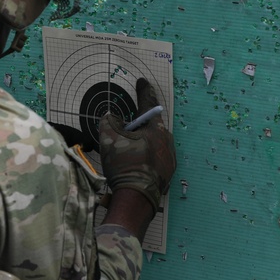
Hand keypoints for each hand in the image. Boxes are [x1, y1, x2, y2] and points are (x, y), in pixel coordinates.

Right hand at [98, 78, 175, 211]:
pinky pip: (155, 158)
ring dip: (141, 142)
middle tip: (123, 129)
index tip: (142, 81)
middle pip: (151, 126)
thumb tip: (112, 117)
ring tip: (126, 151)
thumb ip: (109, 121)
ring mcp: (170, 159)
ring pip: (153, 143)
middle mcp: (167, 142)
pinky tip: (133, 164)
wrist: (136, 198)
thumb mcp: (109, 138)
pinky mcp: (167, 174)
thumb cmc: (124, 164)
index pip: (149, 105)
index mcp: (156, 130)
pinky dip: (144, 156)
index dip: (143, 91)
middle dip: (138, 125)